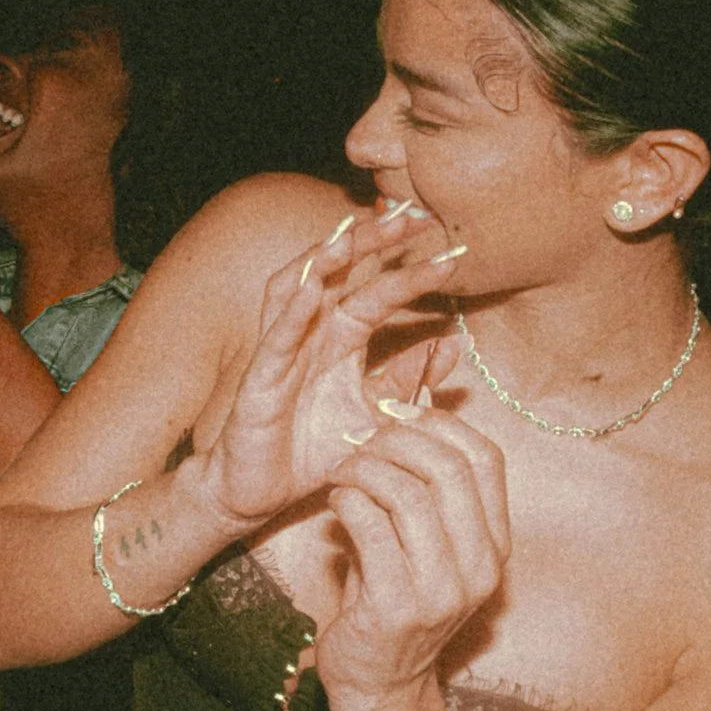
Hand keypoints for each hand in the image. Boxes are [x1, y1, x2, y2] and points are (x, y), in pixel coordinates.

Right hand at [183, 202, 467, 538]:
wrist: (259, 494)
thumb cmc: (310, 451)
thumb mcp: (375, 416)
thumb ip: (410, 382)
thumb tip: (452, 345)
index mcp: (339, 341)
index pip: (377, 293)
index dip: (411, 271)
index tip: (453, 253)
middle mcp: (309, 336)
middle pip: (338, 274)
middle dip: (371, 243)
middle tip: (410, 215)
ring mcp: (280, 354)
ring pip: (297, 291)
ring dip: (323, 261)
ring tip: (352, 235)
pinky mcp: (258, 382)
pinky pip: (275, 340)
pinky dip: (293, 312)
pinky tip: (313, 290)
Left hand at [316, 402, 511, 710]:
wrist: (379, 683)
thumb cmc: (393, 598)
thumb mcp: (423, 541)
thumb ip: (424, 486)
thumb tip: (410, 406)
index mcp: (495, 545)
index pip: (487, 458)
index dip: (440, 424)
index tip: (396, 413)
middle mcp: (480, 567)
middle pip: (449, 469)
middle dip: (396, 440)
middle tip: (360, 443)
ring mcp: (443, 591)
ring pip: (408, 495)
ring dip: (365, 470)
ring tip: (342, 473)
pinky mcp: (398, 607)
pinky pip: (370, 528)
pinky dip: (347, 501)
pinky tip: (335, 503)